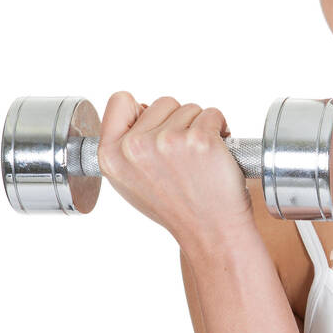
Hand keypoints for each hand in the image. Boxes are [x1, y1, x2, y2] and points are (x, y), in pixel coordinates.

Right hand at [96, 93, 253, 245]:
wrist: (211, 232)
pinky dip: (220, 129)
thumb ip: (125, 145)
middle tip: (184, 157)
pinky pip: (213, 113)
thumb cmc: (176, 207)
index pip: (120, 100)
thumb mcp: (130, 181)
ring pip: (190, 108)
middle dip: (178, 122)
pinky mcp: (200, 140)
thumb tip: (139, 109)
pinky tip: (216, 155)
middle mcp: (135, 147)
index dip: (142, 111)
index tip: (156, 129)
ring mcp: (168, 142)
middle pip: (162, 102)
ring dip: (200, 127)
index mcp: (111, 156)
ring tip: (199, 159)